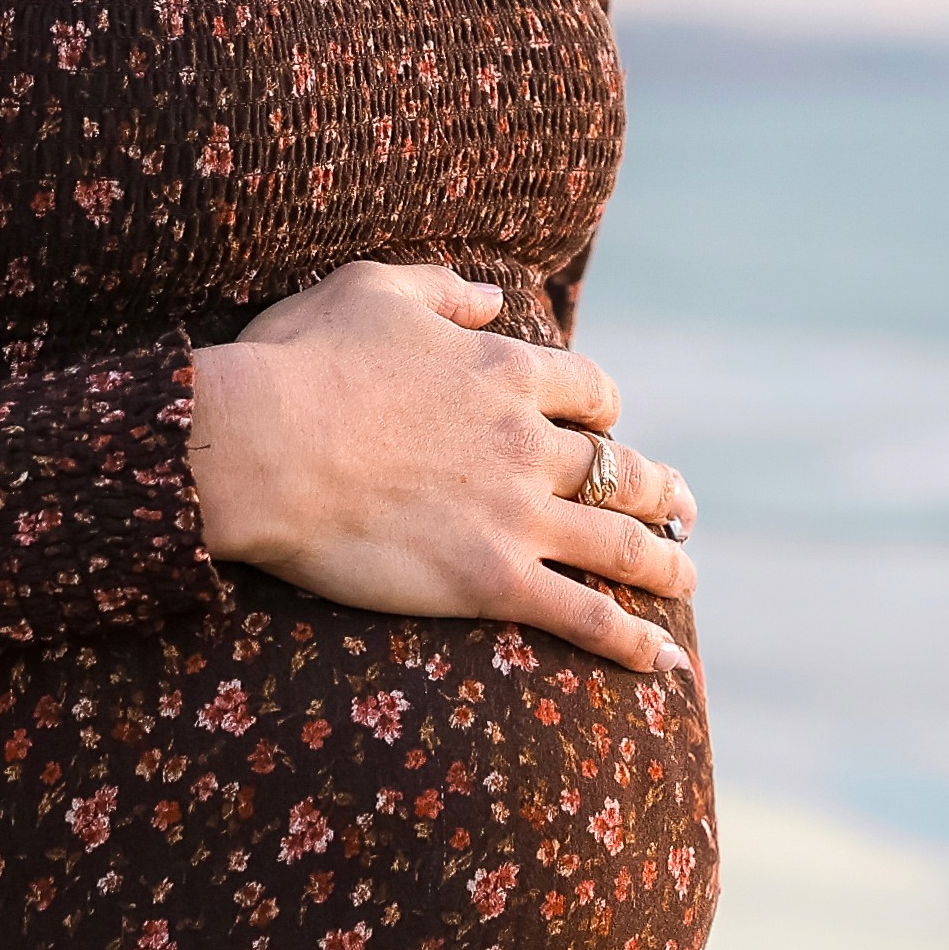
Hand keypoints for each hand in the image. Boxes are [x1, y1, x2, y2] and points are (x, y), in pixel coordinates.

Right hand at [183, 261, 696, 676]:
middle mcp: (528, 442)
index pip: (588, 390)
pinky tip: (663, 661)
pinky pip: (584, 616)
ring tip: (686, 578)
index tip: (610, 425)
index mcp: (504, 371)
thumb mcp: (373, 288)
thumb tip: (494, 293)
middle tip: (683, 509)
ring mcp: (517, 515)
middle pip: (620, 468)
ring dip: (664, 564)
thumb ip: (442, 289)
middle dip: (659, 490)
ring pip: (620, 544)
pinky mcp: (492, 581)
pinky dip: (632, 640)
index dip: (605, 410)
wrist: (262, 444)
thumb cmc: (301, 362)